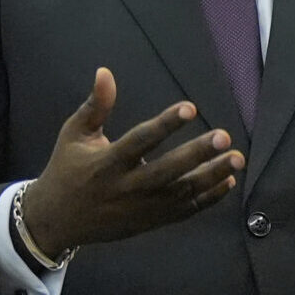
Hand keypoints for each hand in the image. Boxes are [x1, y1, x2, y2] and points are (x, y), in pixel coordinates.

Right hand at [21, 68, 240, 257]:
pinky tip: (229, 181)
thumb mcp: (74, 134)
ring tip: (238, 159)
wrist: (57, 221)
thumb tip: (105, 72)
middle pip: (167, 171)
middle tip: (225, 137)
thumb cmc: (67, 170)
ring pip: (182, 194)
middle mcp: (126, 187)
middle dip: (197, 155)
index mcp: (106, 163)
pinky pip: (185, 211)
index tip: (190, 108)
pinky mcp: (151, 221)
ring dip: (213, 177)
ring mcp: (141, 208)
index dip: (165, 125)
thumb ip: (96, 106)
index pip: (140, 141)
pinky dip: (209, 199)